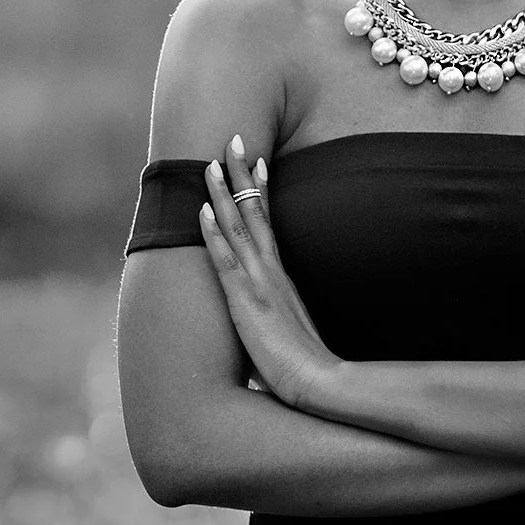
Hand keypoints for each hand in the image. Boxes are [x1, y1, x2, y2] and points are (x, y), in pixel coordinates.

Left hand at [198, 134, 342, 410]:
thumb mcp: (295, 335)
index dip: (262, 192)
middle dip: (242, 174)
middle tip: (234, 139)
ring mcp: (259, 283)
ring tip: (209, 161)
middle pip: (255, 212)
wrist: (321, 385)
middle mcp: (272, 272)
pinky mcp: (245, 301)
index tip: (257, 162)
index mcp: (282, 278)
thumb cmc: (309, 369)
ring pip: (238, 227)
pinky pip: (225, 259)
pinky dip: (213, 232)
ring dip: (223, 192)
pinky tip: (203, 209)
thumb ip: (285, 322)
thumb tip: (282, 324)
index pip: (270, 224)